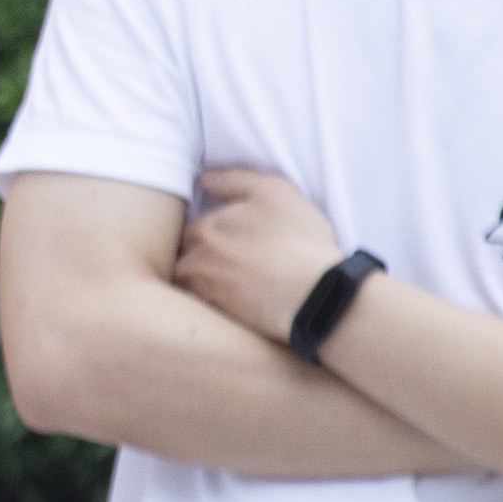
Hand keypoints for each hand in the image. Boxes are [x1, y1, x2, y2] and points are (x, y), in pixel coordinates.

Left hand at [174, 162, 349, 346]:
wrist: (317, 296)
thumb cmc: (299, 240)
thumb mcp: (274, 192)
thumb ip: (235, 180)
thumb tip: (203, 179)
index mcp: (203, 231)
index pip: (188, 231)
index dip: (208, 234)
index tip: (228, 240)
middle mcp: (193, 264)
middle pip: (185, 260)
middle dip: (200, 260)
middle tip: (232, 263)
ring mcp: (203, 296)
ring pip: (192, 287)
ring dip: (206, 284)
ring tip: (238, 285)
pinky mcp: (217, 323)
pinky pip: (207, 313)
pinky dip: (218, 307)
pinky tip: (242, 305)